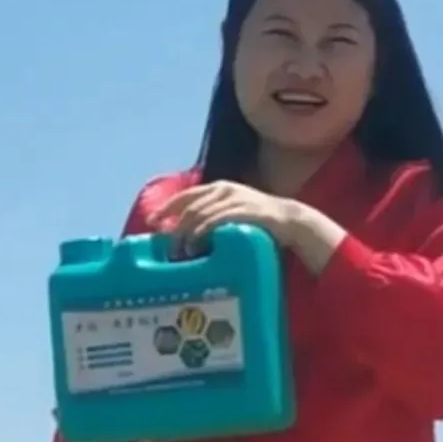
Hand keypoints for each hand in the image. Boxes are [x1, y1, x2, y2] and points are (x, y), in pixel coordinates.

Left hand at [150, 181, 298, 250]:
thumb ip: (211, 218)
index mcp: (219, 188)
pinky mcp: (244, 211)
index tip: (152, 222)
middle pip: (189, 208)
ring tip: (184, 253)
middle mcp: (224, 190)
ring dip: (188, 235)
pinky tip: (198, 245)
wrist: (290, 221)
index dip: (166, 208)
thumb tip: (186, 236)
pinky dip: (203, 233)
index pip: (186, 196)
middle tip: (170, 249)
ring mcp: (234, 199)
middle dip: (176, 228)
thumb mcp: (231, 213)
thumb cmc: (258, 221)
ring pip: (199, 215)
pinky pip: (216, 221)